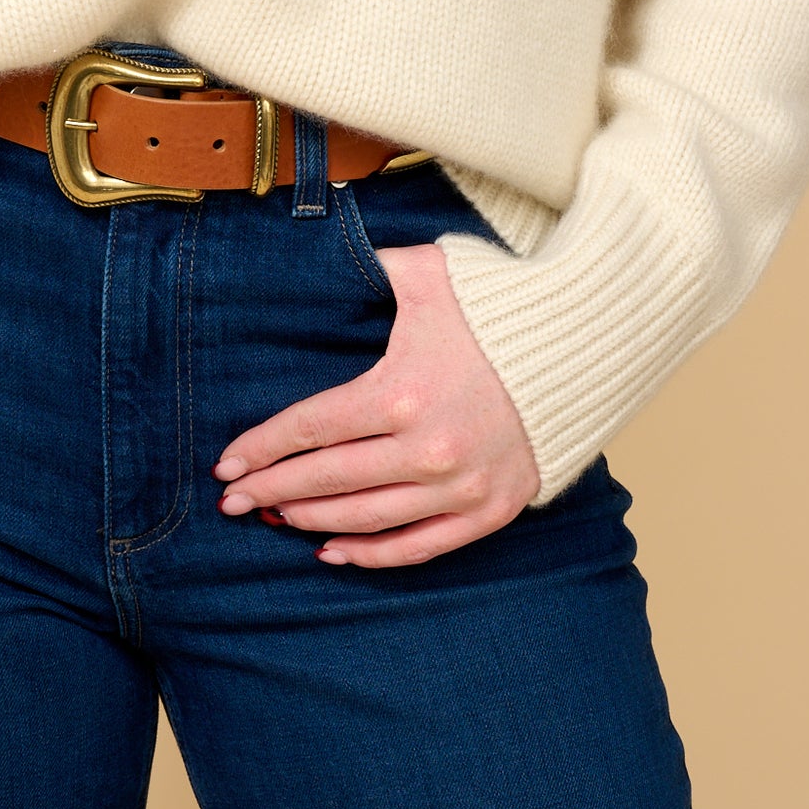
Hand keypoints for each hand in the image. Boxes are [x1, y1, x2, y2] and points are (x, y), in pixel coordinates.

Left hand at [215, 239, 539, 564]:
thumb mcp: (430, 274)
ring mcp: (461, 487)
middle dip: (271, 491)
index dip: (262, 449)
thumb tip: (323, 254)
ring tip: (273, 519)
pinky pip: (418, 547)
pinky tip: (332, 551)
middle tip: (232, 501)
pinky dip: (371, 555)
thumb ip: (372, 268)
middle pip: (326, 480)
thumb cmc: (499, 307)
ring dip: (311, 522)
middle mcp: (427, 449)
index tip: (226, 464)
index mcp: (402, 392)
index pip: (311, 429)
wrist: (583, 348)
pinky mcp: (490, 510)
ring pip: (365, 519)